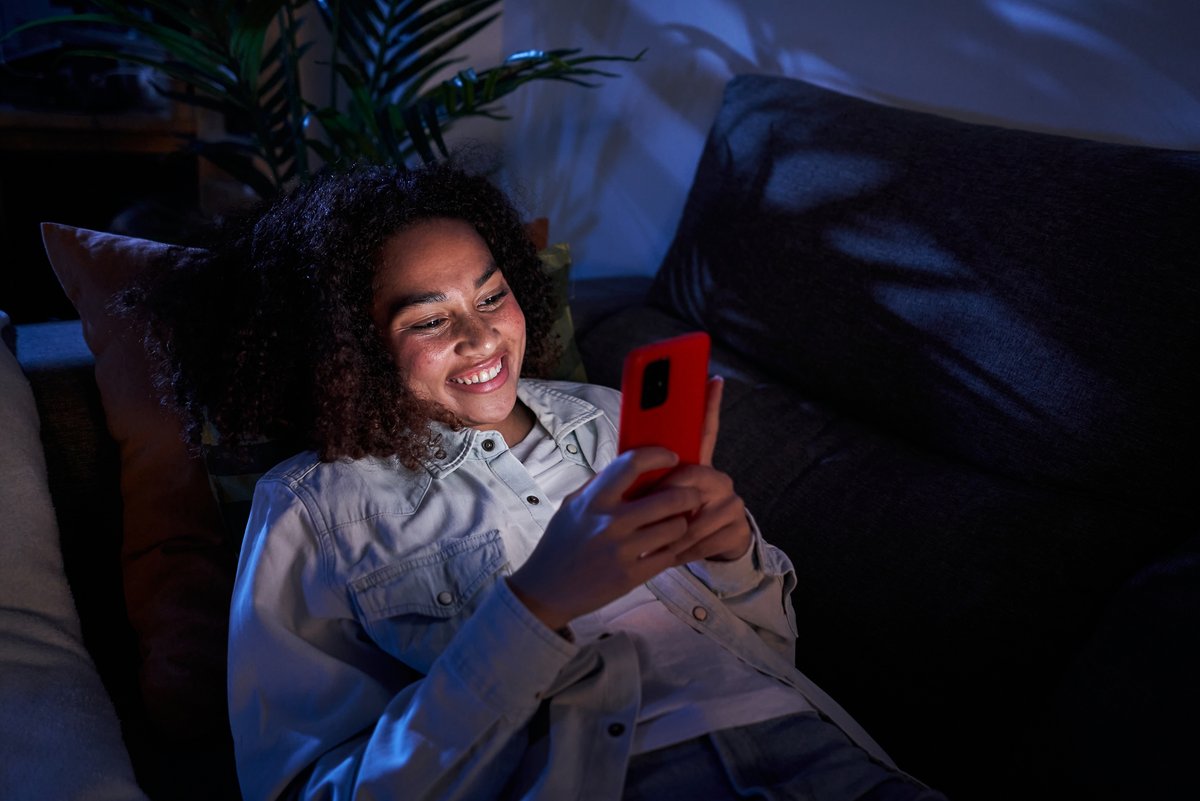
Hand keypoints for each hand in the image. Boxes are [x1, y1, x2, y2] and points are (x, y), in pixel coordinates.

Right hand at [508, 447, 702, 630]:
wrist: (546, 590)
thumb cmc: (560, 544)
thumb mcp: (571, 507)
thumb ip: (599, 487)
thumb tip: (630, 466)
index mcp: (593, 500)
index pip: (632, 464)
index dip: (659, 455)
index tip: (672, 457)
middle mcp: (610, 522)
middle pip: (669, 498)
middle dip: (688, 495)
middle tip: (691, 495)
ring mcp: (622, 551)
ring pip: (675, 528)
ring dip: (682, 523)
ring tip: (678, 523)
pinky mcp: (630, 576)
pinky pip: (668, 556)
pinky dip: (671, 549)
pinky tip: (666, 547)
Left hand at [657, 376, 751, 561]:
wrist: (704, 551)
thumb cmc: (670, 519)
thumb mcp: (655, 499)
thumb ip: (646, 478)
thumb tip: (622, 460)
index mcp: (697, 465)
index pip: (705, 429)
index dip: (709, 404)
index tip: (713, 379)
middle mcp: (718, 477)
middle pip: (692, 476)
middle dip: (666, 498)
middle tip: (644, 514)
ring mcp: (731, 502)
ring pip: (696, 514)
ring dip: (670, 533)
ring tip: (649, 543)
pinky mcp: (738, 528)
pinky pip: (704, 540)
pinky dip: (682, 552)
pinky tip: (669, 554)